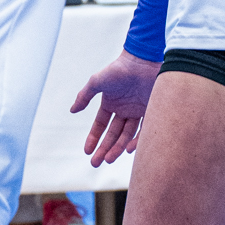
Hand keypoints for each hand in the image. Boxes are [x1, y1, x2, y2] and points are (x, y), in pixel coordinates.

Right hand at [70, 49, 159, 165]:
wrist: (143, 61)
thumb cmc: (119, 69)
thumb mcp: (97, 82)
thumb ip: (84, 96)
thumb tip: (72, 110)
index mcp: (111, 103)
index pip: (101, 125)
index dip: (93, 138)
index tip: (87, 151)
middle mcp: (124, 109)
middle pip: (113, 134)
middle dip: (104, 149)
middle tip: (96, 163)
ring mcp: (138, 112)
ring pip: (126, 135)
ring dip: (117, 148)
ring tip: (109, 159)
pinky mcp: (152, 111)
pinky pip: (144, 131)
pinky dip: (136, 141)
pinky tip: (127, 149)